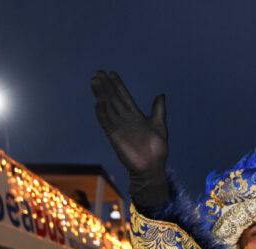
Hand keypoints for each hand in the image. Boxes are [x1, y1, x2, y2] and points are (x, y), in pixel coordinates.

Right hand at [91, 71, 169, 206]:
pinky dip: (102, 113)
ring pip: (108, 107)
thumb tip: (160, 94)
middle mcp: (125, 119)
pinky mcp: (115, 137)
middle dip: (106, 86)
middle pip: (113, 98)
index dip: (117, 85)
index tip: (111, 73)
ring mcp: (119, 127)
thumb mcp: (160, 125)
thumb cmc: (157, 150)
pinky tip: (99, 102)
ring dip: (101, 94)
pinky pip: (107, 123)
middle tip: (98, 72)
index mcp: (135, 116)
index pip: (124, 96)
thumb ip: (158, 110)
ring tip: (94, 81)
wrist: (152, 168)